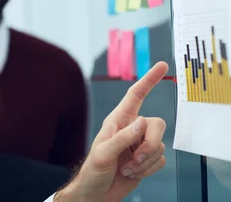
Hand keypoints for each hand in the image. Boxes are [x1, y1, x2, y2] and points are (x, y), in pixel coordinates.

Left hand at [55, 61, 167, 201]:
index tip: (162, 66)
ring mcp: (140, 144)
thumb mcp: (103, 153)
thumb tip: (143, 122)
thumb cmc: (93, 170)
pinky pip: (161, 161)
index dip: (149, 80)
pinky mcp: (147, 160)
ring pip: (160, 145)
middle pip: (157, 124)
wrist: (97, 193)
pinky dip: (148, 170)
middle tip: (135, 158)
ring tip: (126, 167)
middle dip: (150, 144)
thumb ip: (123, 137)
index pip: (136, 95)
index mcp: (118, 120)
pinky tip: (132, 173)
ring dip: (145, 161)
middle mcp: (131, 129)